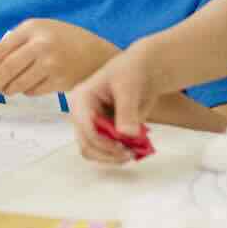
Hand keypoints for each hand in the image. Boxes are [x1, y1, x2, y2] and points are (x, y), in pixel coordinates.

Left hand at [0, 18, 114, 98]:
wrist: (97, 54)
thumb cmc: (64, 40)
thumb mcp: (38, 31)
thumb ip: (10, 43)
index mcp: (33, 28)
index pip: (1, 49)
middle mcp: (42, 45)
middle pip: (8, 68)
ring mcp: (52, 64)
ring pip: (19, 83)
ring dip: (8, 89)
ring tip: (5, 90)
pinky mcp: (60, 82)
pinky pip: (33, 91)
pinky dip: (26, 91)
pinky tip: (27, 87)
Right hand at [68, 46, 163, 164]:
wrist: (145, 71)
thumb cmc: (132, 71)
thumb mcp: (128, 88)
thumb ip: (127, 111)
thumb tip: (127, 134)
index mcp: (81, 100)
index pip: (85, 128)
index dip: (103, 142)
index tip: (123, 147)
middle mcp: (83, 115)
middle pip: (86, 145)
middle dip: (107, 153)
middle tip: (130, 154)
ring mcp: (94, 125)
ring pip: (95, 152)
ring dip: (113, 157)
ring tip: (134, 153)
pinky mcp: (106, 132)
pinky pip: (108, 150)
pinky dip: (120, 154)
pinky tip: (136, 149)